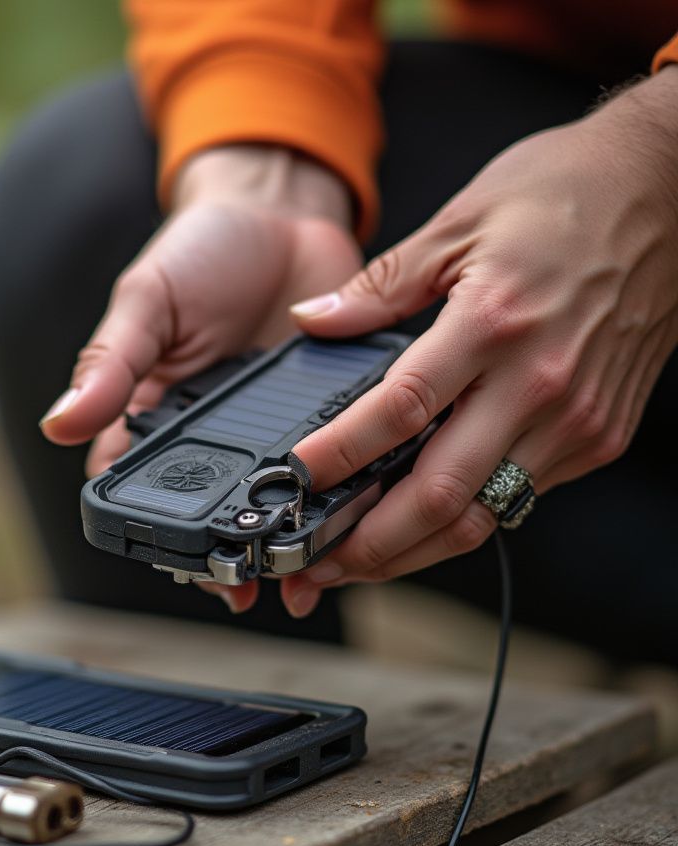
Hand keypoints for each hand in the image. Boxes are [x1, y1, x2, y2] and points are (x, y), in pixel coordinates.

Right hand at [40, 144, 361, 611]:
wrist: (282, 211)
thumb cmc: (202, 253)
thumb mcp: (147, 301)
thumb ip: (112, 362)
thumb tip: (59, 422)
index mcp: (162, 419)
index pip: (151, 495)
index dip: (164, 539)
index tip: (185, 566)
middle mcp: (220, 439)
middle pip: (221, 517)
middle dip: (234, 559)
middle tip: (248, 585)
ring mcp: (280, 433)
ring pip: (284, 507)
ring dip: (292, 547)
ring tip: (303, 579)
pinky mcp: (335, 416)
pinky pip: (345, 467)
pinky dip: (351, 501)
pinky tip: (357, 525)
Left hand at [280, 67, 677, 617]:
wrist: (673, 192)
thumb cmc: (565, 195)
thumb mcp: (460, 221)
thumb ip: (380, 285)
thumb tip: (312, 321)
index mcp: (494, 322)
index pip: (399, 411)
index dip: (339, 455)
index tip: (294, 481)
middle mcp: (540, 384)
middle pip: (441, 494)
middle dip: (371, 544)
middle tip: (316, 564)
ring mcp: (576, 421)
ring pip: (482, 515)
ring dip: (413, 549)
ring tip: (357, 563)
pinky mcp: (598, 438)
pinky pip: (518, 497)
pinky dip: (463, 520)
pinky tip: (420, 521)